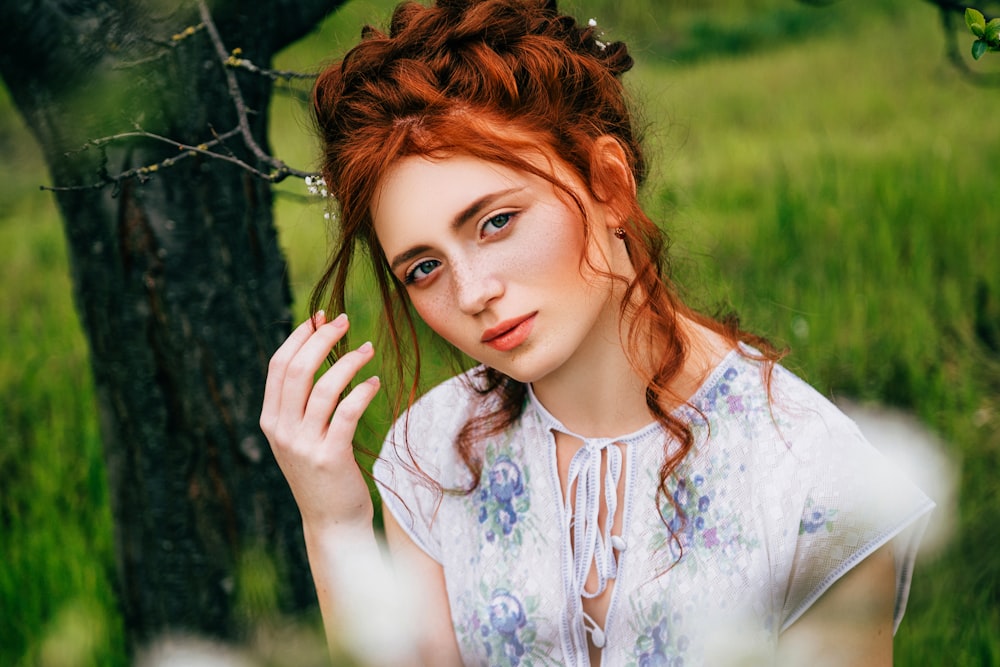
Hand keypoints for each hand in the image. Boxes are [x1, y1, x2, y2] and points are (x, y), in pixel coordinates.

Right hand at [260, 312, 380, 530]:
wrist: (331, 522)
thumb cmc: (321, 472)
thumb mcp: (299, 436)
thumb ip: (300, 402)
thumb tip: (314, 349)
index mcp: (270, 420)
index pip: (278, 366)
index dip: (299, 337)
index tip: (319, 318)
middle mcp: (282, 431)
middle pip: (297, 370)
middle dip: (322, 338)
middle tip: (345, 321)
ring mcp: (304, 445)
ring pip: (323, 387)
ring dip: (348, 361)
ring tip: (367, 349)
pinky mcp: (330, 456)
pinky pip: (347, 412)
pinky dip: (362, 391)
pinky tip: (374, 382)